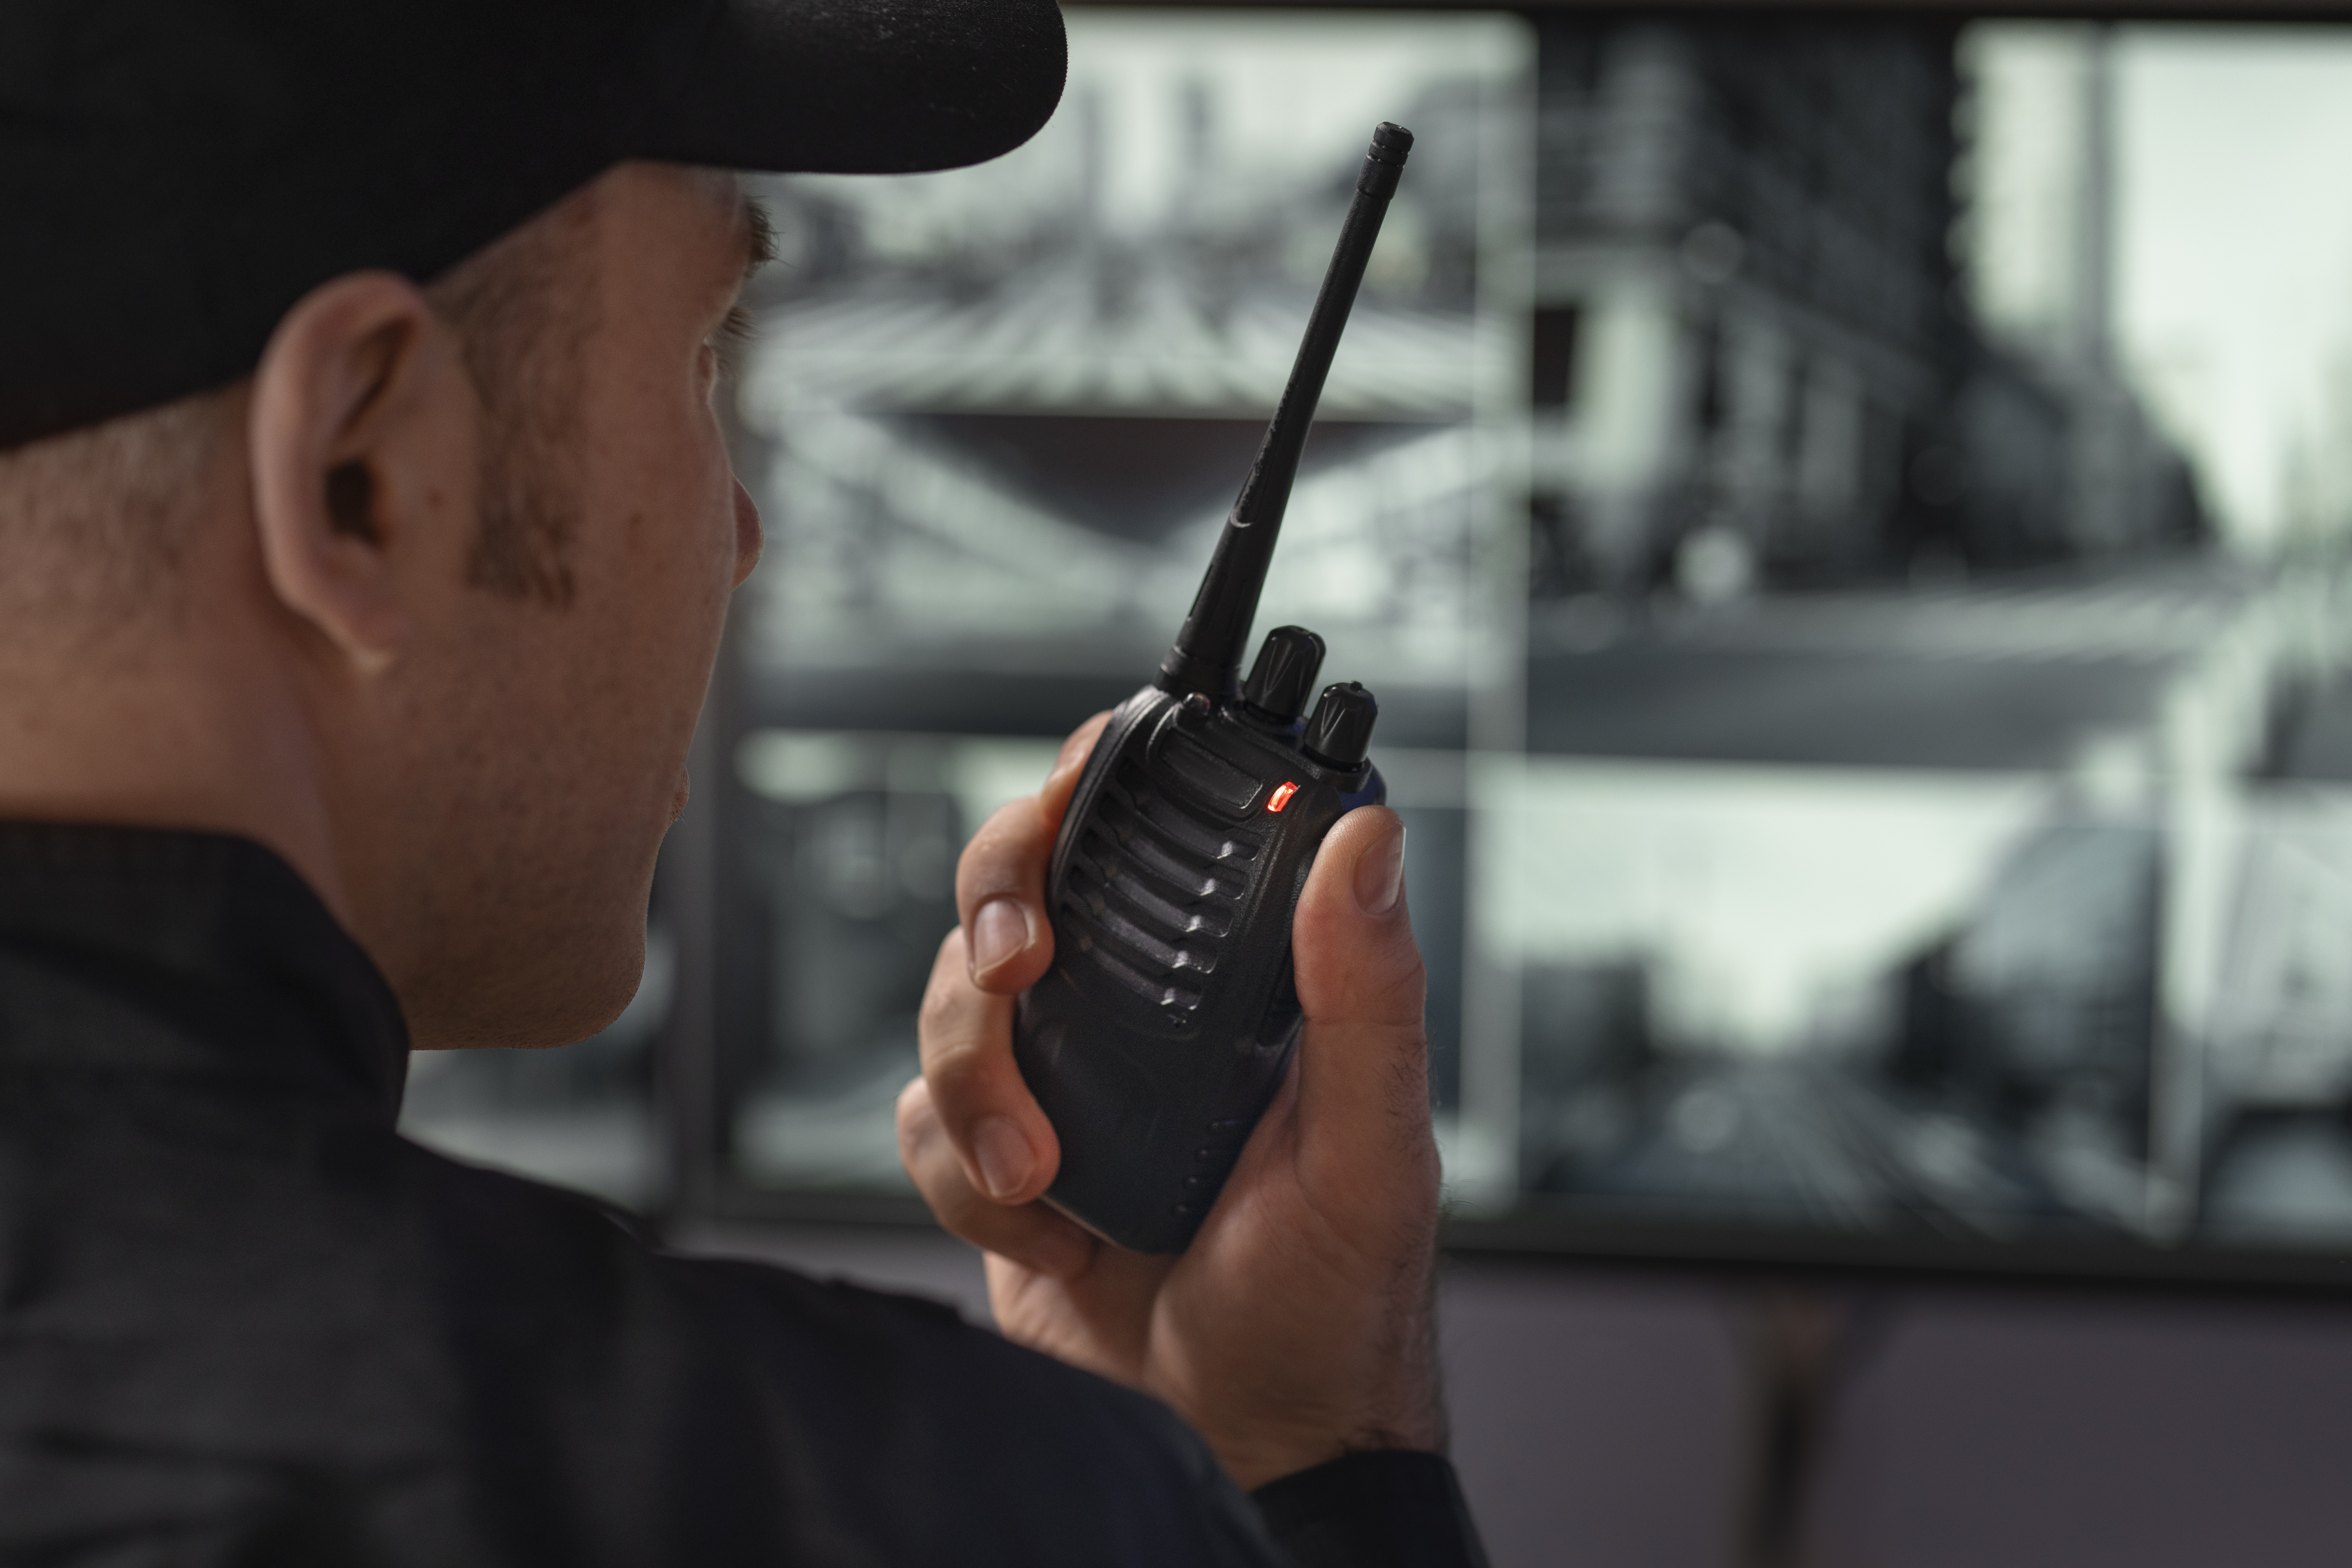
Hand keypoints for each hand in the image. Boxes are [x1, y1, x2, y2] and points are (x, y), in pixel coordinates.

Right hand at [895, 712, 1443, 1489]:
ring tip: (1044, 1174)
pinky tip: (1050, 1232)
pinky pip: (919, 1120)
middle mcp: (1138, 1013)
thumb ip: (1368, 990)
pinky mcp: (996, 1161)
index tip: (1068, 800)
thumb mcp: (1371, 1144)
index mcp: (1232, 982)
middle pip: (1017, 887)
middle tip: (1020, 971)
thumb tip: (1368, 837)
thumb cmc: (1331, 1307)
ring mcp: (1061, 1081)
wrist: (1248, 1443)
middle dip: (996, 911)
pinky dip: (964, 1176)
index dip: (1088, 788)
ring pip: (949, 999)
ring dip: (978, 1081)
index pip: (1146, 832)